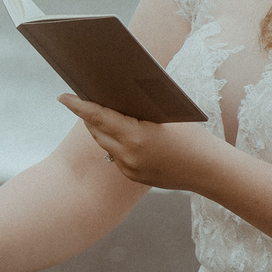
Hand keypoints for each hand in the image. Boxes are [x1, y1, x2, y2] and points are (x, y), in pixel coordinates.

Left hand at [59, 96, 222, 192]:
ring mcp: (130, 169)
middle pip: (97, 131)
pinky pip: (116, 156)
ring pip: (104, 145)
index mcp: (135, 136)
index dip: (78, 105)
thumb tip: (117, 95)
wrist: (209, 170)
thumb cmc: (193, 136)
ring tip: (96, 112)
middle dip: (88, 115)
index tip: (62, 96)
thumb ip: (140, 108)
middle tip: (80, 98)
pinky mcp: (134, 177)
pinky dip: (115, 143)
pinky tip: (118, 132)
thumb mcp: (166, 115)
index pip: (98, 117)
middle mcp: (128, 155)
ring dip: (100, 129)